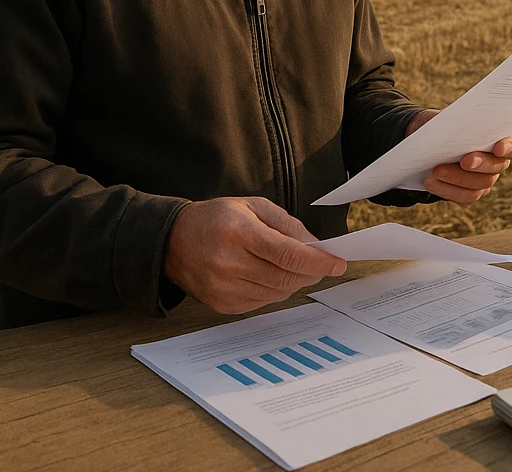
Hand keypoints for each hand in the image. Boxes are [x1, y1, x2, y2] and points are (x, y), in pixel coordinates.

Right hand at [164, 196, 346, 313]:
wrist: (173, 241)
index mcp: (239, 233)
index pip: (288, 254)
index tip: (338, 262)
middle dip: (310, 272)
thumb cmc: (217, 218)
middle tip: (321, 264)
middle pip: (286, 277)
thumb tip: (315, 245)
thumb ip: (287, 224)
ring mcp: (223, 288)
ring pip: (277, 293)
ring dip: (293, 282)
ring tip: (291, 266)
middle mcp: (229, 263)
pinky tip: (269, 275)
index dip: (318, 261)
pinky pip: (261, 302)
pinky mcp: (221, 305)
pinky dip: (274, 291)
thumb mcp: (253, 206)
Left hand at [405, 109, 511, 205]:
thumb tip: (457, 127)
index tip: (498, 146)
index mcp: (504, 136)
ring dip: (457, 178)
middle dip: (480, 163)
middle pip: (498, 166)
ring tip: (436, 170)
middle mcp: (499, 160)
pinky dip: (446, 190)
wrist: (429, 140)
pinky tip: (430, 182)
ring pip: (481, 184)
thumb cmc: (445, 123)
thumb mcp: (450, 117)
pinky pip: (465, 197)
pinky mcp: (472, 192)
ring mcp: (487, 179)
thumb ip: (460, 121)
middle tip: (464, 160)